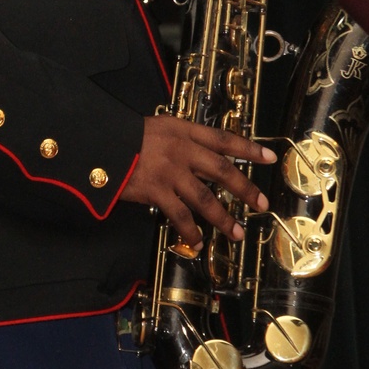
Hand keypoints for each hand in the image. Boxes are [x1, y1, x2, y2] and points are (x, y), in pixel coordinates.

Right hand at [121, 114, 275, 251]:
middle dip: (245, 189)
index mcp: (184, 131)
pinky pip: (179, 215)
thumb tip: (200, 156)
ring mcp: (171, 172)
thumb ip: (180, 139)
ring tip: (236, 232)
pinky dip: (190, 230)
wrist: (99, 142)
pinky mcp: (156, 191)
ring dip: (223, 217)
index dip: (248, 149)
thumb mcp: (157, 127)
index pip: (223, 139)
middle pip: (223, 171)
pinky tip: (197, 240)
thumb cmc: (125, 135)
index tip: (269, 157)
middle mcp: (182, 151)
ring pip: (206, 198)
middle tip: (260, 204)